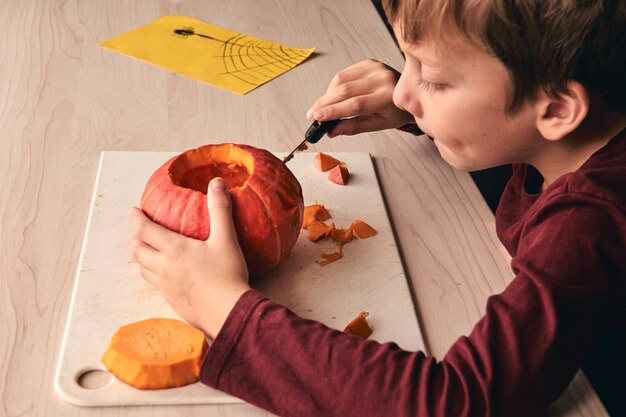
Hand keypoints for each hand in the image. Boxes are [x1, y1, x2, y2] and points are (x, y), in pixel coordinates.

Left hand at [130, 177, 249, 339]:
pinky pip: (154, 284)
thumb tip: (216, 182)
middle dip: (135, 237)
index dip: (136, 219)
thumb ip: (220, 209)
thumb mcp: (226, 239)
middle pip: (137, 250)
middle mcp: (163, 267)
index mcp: (174, 249)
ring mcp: (165, 286)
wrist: (228, 313)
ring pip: (143, 268)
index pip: (144, 230)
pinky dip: (152, 273)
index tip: (133, 211)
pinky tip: (164, 273)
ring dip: (141, 256)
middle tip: (140, 230)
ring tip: (148, 250)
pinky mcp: (171, 300)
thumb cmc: (228, 275)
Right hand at [306, 59, 413, 136]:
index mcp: (387, 98)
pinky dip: (334, 85)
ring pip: (341, 79)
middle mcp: (382, 79)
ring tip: (321, 107)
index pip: (355, 105)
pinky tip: (332, 96)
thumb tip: (331, 131)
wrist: (411, 92)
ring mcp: (376, 67)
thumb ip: (354, 127)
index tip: (316, 118)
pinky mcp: (369, 62)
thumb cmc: (395, 112)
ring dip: (327, 94)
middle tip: (311, 114)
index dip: (334, 111)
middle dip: (324, 103)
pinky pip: (345, 73)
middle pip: (346, 90)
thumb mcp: (378, 125)